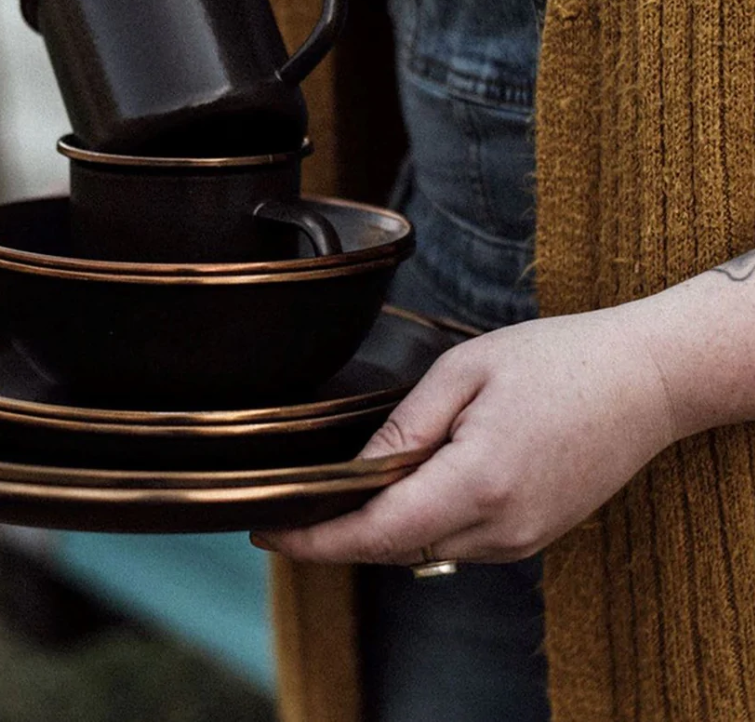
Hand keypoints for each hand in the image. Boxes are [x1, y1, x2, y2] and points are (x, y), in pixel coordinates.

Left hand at [254, 305, 677, 564]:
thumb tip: (357, 468)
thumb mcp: (466, 373)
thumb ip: (406, 428)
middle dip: (337, 534)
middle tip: (290, 506)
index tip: (266, 533)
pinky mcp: (534, 536)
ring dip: (378, 529)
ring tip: (337, 494)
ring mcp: (521, 539)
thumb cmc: (556, 361)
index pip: (374, 533)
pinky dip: (419, 524)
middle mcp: (500, 528)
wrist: (645, 380)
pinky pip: (458, 542)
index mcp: (477, 483)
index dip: (314, 541)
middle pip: (394, 548)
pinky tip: (402, 492)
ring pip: (424, 549)